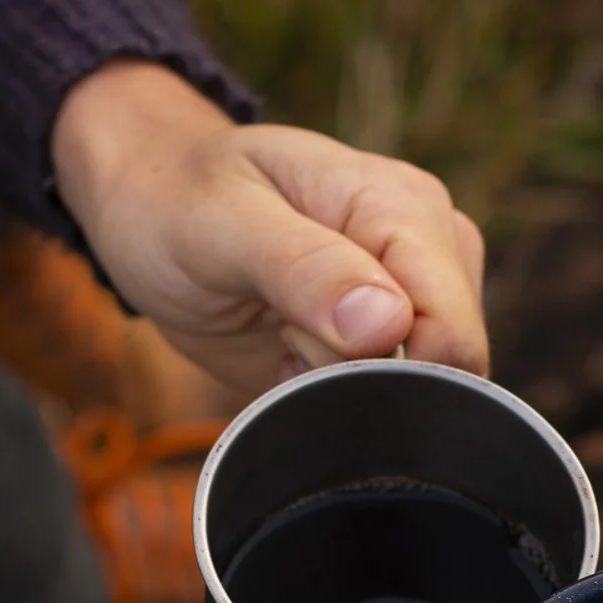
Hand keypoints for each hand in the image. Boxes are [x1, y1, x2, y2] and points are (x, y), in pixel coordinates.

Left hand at [50, 60, 487, 405]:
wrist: (151, 208)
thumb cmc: (180, 200)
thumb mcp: (221, 223)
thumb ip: (303, 268)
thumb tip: (390, 323)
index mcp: (405, 206)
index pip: (451, 326)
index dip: (387, 366)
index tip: (303, 336)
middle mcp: (428, 251)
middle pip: (440, 369)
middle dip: (354, 372)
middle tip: (284, 320)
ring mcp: (414, 297)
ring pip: (412, 393)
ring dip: (336, 382)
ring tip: (284, 327)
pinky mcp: (387, 339)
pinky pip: (380, 402)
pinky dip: (327, 391)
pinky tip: (291, 349)